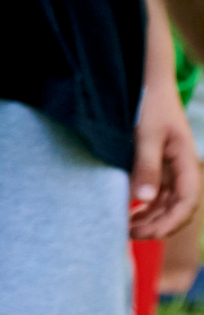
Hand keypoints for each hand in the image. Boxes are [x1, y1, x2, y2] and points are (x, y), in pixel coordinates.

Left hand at [132, 64, 201, 240]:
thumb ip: (145, 166)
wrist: (144, 79)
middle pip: (177, 207)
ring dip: (151, 217)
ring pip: (166, 201)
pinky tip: (130, 213)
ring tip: (127, 228)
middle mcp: (181, 167)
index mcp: (186, 161)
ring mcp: (170, 166)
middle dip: (158, 224)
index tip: (149, 233)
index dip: (170, 222)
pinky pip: (156, 191)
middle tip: (129, 235)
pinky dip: (145, 205)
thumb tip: (144, 200)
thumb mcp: (145, 134)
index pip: (186, 202)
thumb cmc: (147, 103)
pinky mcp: (156, 162)